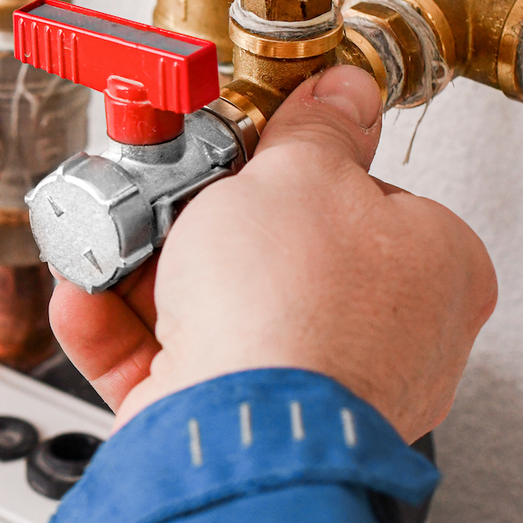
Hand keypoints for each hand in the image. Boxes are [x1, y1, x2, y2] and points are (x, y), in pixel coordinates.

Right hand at [52, 65, 495, 441]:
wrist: (236, 428)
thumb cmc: (295, 313)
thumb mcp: (300, 173)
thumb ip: (317, 129)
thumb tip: (344, 94)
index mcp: (434, 273)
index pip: (364, 199)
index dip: (293, 172)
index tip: (245, 156)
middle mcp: (383, 340)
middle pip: (276, 256)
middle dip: (202, 227)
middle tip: (164, 197)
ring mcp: (307, 388)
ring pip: (216, 313)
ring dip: (147, 275)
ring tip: (111, 242)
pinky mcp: (236, 425)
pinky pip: (171, 364)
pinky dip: (121, 331)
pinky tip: (87, 295)